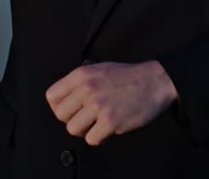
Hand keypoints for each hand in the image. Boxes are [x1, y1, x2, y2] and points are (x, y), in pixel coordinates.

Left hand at [46, 61, 178, 145]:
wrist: (156, 81)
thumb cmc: (131, 77)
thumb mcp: (100, 69)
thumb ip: (81, 82)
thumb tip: (66, 99)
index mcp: (82, 75)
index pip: (52, 96)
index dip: (60, 106)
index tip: (71, 110)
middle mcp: (87, 88)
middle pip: (61, 115)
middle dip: (73, 119)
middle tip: (87, 118)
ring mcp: (98, 105)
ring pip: (73, 129)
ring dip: (86, 130)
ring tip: (99, 124)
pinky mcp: (110, 121)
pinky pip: (91, 139)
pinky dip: (100, 138)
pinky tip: (109, 129)